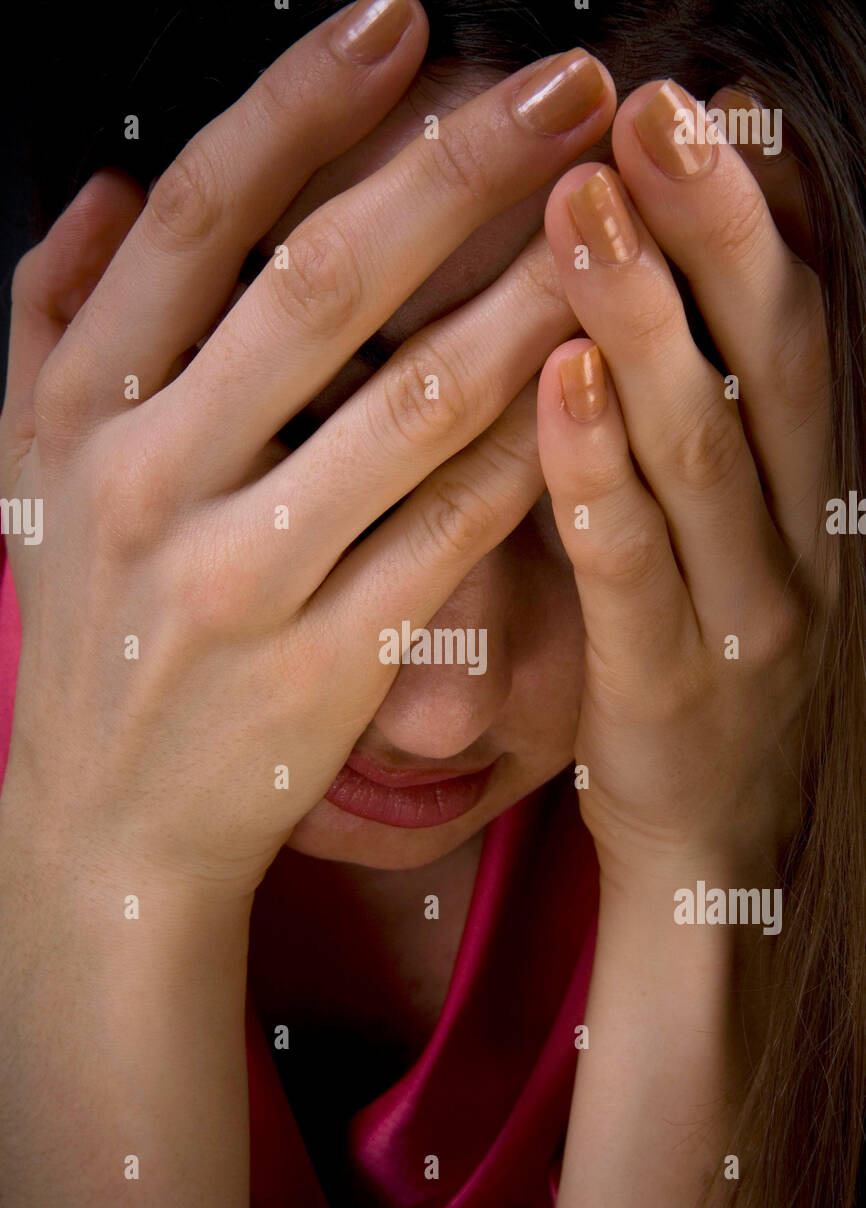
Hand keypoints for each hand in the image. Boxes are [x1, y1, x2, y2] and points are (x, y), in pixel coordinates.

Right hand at [0, 0, 616, 899]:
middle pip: (319, 285)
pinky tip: (595, 378)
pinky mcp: (329, 658)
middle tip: (568, 85)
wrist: (113, 818)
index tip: (400, 22)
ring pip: (414, 402)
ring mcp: (243, 576)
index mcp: (80, 413)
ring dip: (531, 294)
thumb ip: (51, 321)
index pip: (196, 220)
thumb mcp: (30, 475)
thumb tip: (108, 188)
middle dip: (457, 167)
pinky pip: (455, 528)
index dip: (302, 105)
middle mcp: (152, 481)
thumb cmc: (95, 630)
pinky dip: (531, 447)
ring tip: (617, 220)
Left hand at [537, 80, 830, 886]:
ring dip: (648, 319)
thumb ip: (703, 428)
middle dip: (715, 226)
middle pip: (771, 357)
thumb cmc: (698, 669)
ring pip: (706, 448)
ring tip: (583, 205)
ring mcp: (749, 614)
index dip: (768, 210)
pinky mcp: (672, 686)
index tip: (707, 102)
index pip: (805, 326)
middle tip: (648, 107)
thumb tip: (643, 296)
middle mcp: (802, 537)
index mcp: (813, 490)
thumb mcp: (727, 540)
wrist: (715, 847)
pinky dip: (600, 471)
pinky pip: (634, 568)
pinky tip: (558, 384)